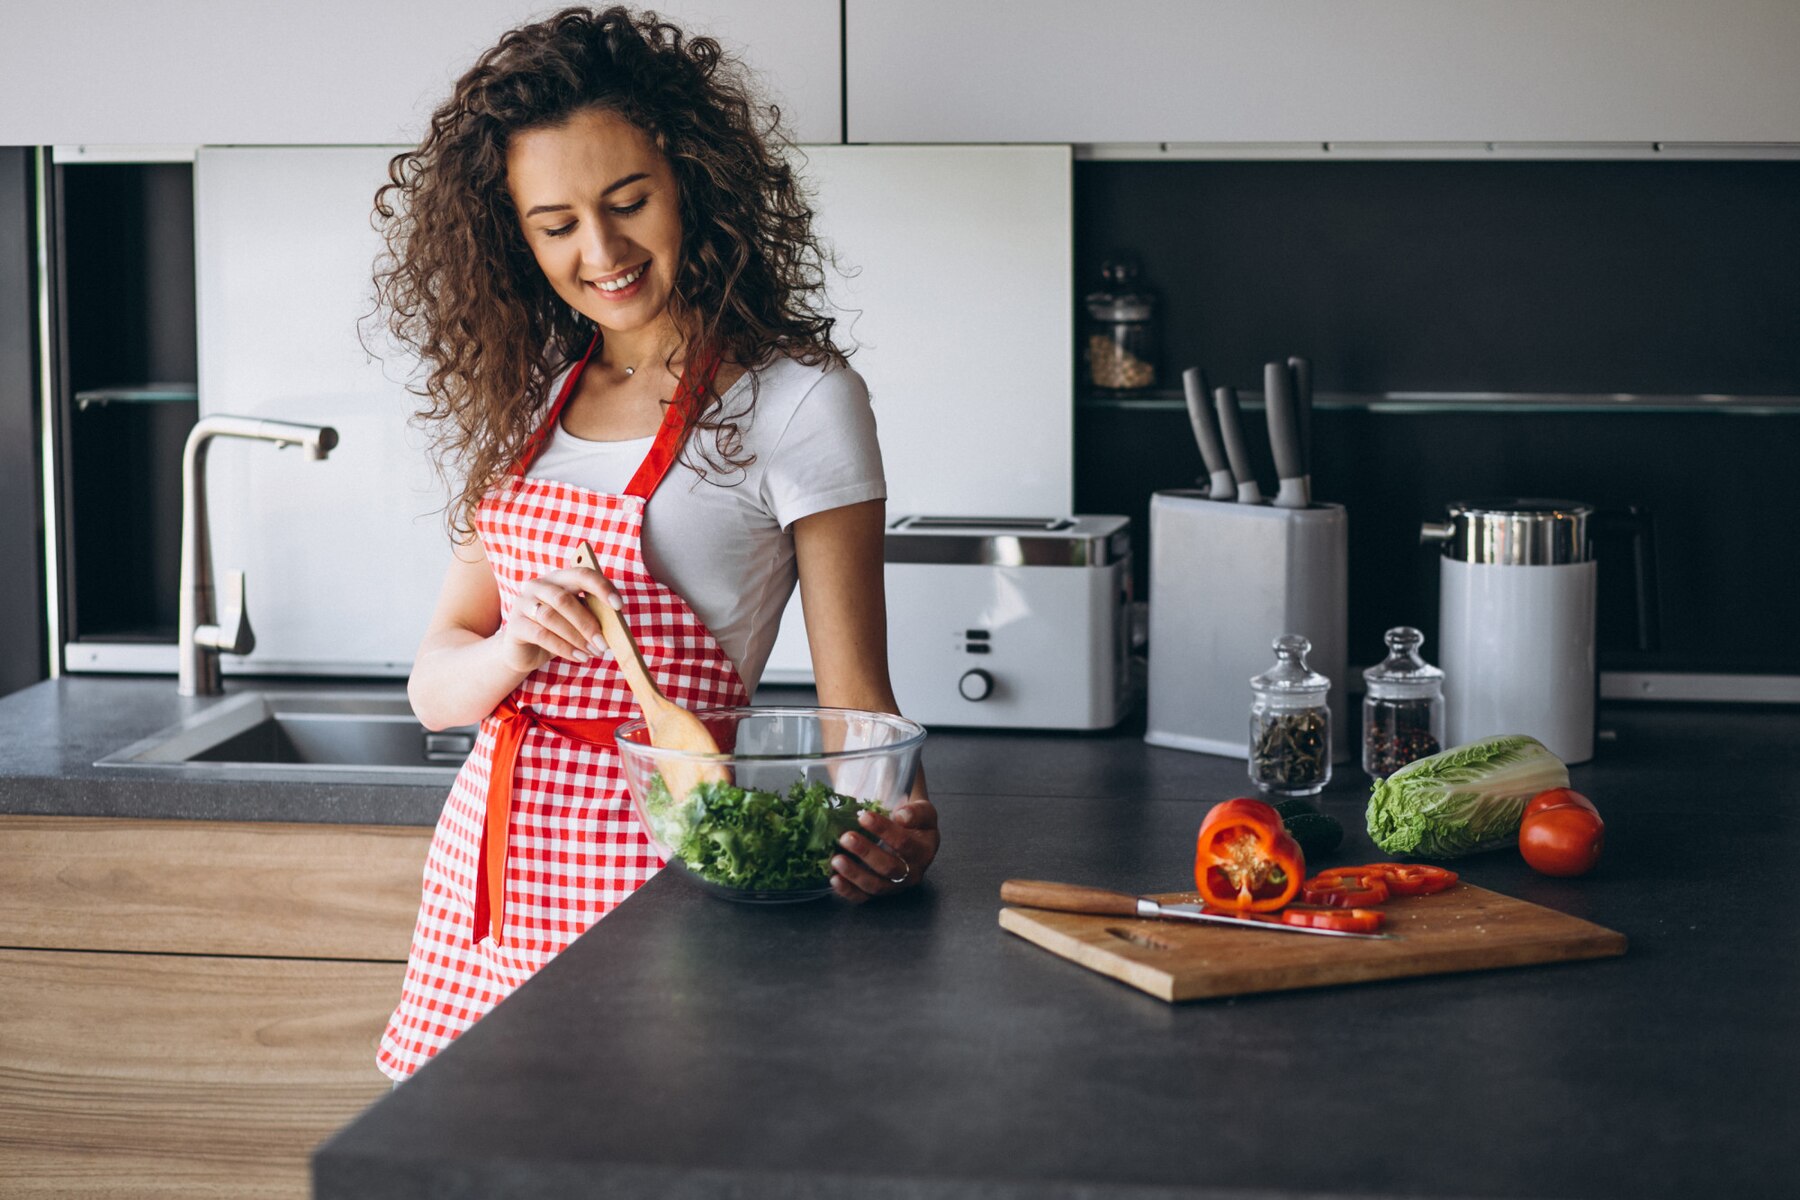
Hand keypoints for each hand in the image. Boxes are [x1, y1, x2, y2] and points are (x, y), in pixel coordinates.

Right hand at [497, 567, 622, 674]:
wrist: (524, 651)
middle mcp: (538, 585)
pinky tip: (579, 657)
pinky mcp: (515, 624)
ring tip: (594, 653)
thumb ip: (591, 614)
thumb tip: (615, 621)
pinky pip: (541, 635)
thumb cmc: (557, 632)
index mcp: (558, 578)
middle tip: (604, 644)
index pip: (581, 574)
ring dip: (577, 637)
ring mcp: (523, 603)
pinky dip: (563, 648)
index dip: (601, 587)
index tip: (619, 606)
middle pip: (564, 599)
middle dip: (588, 623)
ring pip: (552, 617)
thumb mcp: (576, 620)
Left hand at [830, 799, 938, 902]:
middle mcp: (914, 871)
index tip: (863, 816)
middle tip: (845, 837)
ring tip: (836, 859)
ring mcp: (896, 885)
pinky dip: (848, 890)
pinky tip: (834, 879)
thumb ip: (914, 811)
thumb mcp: (919, 807)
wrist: (906, 831)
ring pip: (876, 885)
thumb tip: (902, 816)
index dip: (884, 830)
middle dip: (866, 852)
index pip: (905, 842)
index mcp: (925, 849)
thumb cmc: (910, 818)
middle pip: (890, 867)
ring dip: (854, 873)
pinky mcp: (879, 893)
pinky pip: (863, 897)